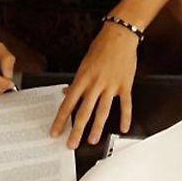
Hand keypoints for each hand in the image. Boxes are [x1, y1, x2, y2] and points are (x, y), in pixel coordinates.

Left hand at [51, 23, 138, 147]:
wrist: (119, 36)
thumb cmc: (101, 48)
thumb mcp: (84, 64)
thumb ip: (77, 82)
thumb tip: (67, 94)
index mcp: (82, 79)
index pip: (68, 104)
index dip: (60, 120)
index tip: (55, 132)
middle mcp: (95, 84)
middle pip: (84, 111)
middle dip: (76, 130)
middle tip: (71, 144)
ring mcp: (110, 85)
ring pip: (102, 111)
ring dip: (97, 127)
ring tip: (92, 140)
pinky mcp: (125, 85)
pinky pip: (125, 104)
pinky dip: (125, 117)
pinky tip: (124, 128)